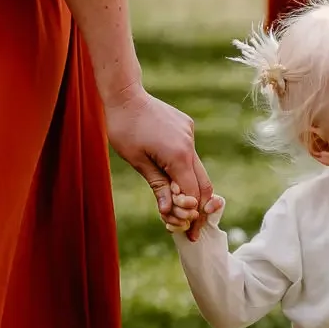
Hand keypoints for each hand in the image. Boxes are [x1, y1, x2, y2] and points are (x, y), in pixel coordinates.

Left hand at [104, 85, 216, 242]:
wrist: (125, 95)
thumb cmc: (125, 129)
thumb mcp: (137, 162)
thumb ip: (157, 186)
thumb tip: (168, 212)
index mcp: (178, 156)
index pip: (193, 194)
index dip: (192, 216)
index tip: (188, 233)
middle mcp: (190, 145)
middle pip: (203, 184)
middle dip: (199, 208)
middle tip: (191, 227)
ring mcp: (190, 134)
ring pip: (198, 169)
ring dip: (190, 188)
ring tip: (177, 204)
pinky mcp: (187, 127)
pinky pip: (190, 154)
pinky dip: (184, 169)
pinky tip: (169, 173)